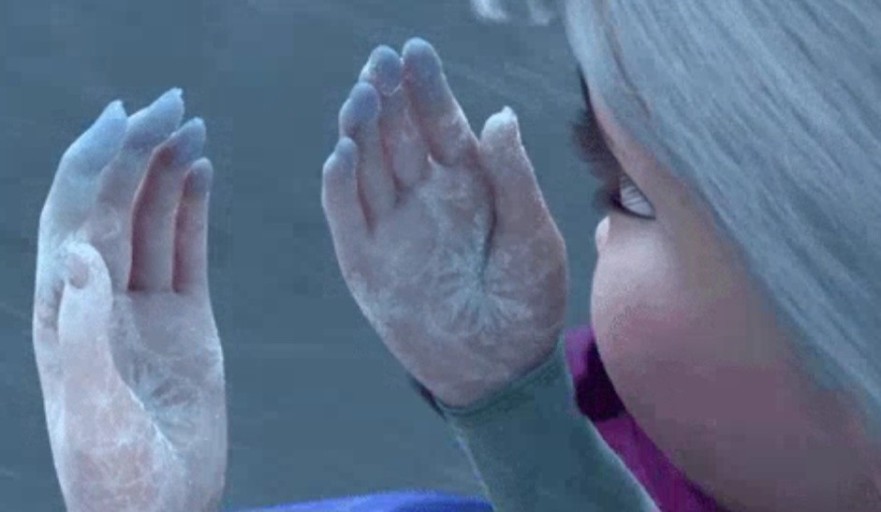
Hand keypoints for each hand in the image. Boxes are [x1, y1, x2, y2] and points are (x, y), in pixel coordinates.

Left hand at [32, 91, 226, 511]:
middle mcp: (98, 298)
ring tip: (191, 125)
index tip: (128, 117)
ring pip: (150, 220)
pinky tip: (200, 173)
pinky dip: (191, 208)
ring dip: (165, 170)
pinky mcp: (184, 321)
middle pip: (114, 205)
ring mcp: (142, 307)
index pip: (76, 216)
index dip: (96, 162)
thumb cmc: (116, 478)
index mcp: (64, 312)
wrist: (157, 511)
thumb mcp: (93, 414)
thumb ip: (81, 334)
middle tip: (173, 102)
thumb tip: (79, 254)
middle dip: (136, 150)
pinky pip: (184, 250)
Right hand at [322, 38, 567, 407]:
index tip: (415, 52)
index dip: (426, 89)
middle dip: (386, 96)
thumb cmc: (527, 302)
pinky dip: (339, 183)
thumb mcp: (533, 236)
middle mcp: (424, 199)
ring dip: (360, 129)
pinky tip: (343, 151)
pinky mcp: (364, 261)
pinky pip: (345, 214)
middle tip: (379, 62)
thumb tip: (500, 114)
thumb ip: (513, 178)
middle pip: (396, 135)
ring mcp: (391, 228)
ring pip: (365, 165)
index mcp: (466, 186)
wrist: (500, 370)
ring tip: (363, 95)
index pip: (439, 125)